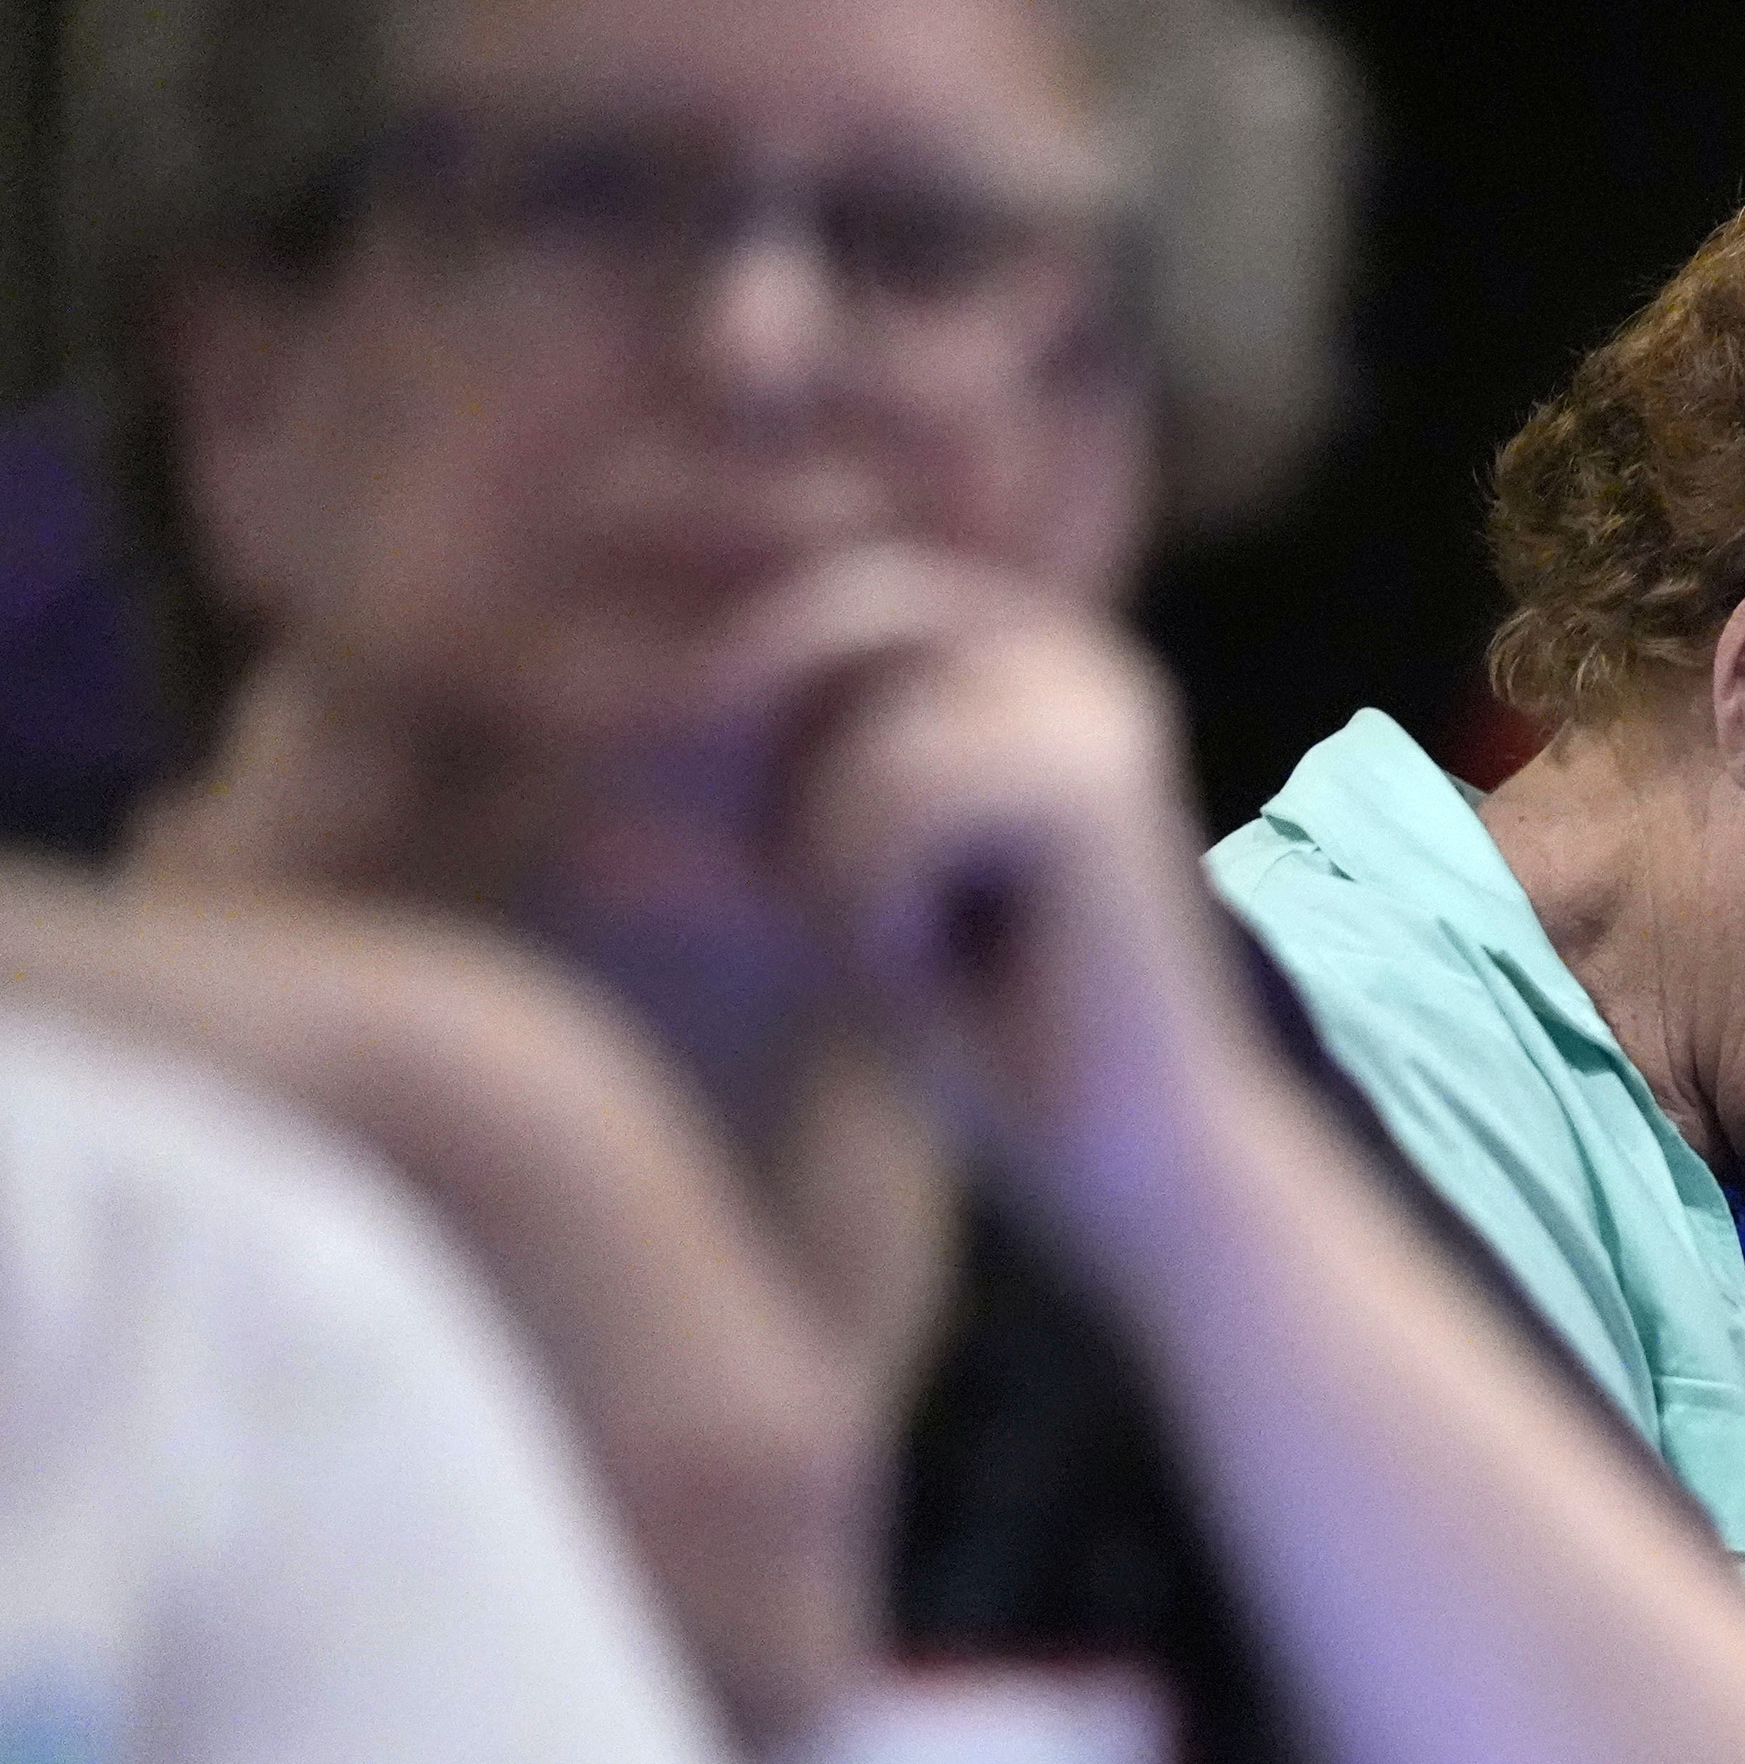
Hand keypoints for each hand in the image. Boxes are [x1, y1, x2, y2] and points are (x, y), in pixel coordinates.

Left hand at [689, 546, 1257, 1210]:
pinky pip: (893, 808)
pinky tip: (954, 973)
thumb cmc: (988, 1028)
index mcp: (1030, 655)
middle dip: (789, 772)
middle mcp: (1075, 654)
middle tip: (825, 908)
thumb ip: (739, 825)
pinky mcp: (1089, 781)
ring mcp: (1094, 707)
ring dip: (837, 870)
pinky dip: (880, 911)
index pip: (830, 610)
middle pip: (838, 632)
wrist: (1135, 1153)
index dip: (748, 705)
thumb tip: (591, 828)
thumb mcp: (830, 898)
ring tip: (918, 954)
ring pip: (855, 738)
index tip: (746, 856)